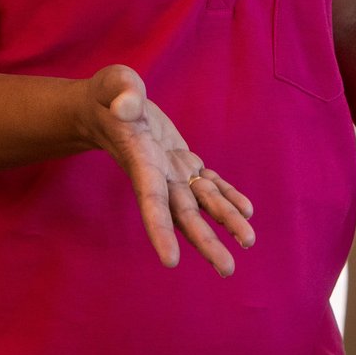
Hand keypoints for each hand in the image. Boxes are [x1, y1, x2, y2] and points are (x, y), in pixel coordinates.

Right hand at [83, 64, 254, 274]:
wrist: (107, 109)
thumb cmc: (107, 95)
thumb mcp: (112, 84)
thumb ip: (120, 92)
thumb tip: (127, 105)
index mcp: (140, 161)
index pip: (151, 200)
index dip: (160, 230)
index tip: (170, 261)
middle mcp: (158, 175)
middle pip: (183, 214)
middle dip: (205, 241)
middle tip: (227, 269)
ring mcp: (173, 172)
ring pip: (202, 202)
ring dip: (226, 221)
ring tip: (248, 242)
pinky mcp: (184, 163)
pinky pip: (209, 184)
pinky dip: (227, 196)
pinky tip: (247, 211)